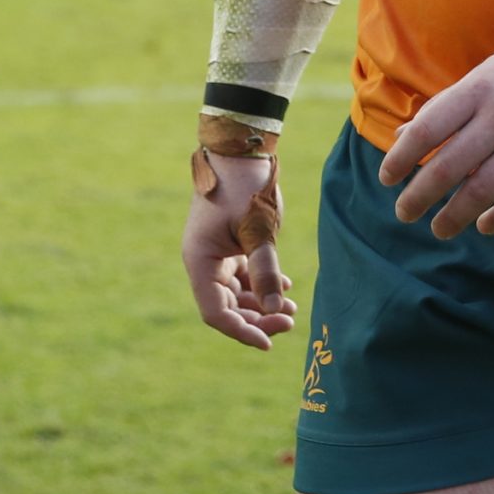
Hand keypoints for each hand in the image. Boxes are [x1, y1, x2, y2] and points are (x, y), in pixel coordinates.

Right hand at [180, 150, 296, 350]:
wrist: (241, 151)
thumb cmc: (245, 187)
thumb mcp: (258, 229)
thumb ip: (266, 269)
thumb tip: (276, 309)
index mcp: (200, 262)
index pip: (217, 312)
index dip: (242, 331)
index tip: (270, 342)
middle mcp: (203, 262)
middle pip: (227, 307)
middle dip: (258, 318)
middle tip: (291, 320)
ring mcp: (215, 254)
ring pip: (237, 293)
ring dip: (262, 303)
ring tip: (292, 309)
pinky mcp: (229, 244)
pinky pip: (243, 275)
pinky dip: (262, 283)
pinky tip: (284, 287)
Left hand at [379, 36, 493, 239]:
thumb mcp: (490, 76)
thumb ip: (448, 107)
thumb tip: (404, 139)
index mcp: (481, 88)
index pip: (428, 129)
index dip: (402, 159)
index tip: (388, 179)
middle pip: (449, 166)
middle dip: (419, 196)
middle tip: (404, 213)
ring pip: (482, 191)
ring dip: (453, 217)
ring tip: (439, 228)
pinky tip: (484, 225)